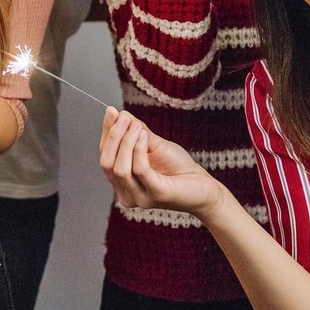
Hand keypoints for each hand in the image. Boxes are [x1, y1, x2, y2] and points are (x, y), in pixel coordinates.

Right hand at [99, 107, 221, 217]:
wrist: (204, 185)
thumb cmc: (178, 166)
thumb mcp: (152, 144)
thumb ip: (134, 132)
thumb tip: (118, 114)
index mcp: (121, 182)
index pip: (105, 155)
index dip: (106, 132)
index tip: (111, 111)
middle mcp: (126, 194)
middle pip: (107, 163)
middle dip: (113, 136)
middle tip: (123, 117)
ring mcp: (140, 197)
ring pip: (120, 167)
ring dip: (126, 141)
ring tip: (136, 126)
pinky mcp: (156, 195)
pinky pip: (139, 169)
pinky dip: (138, 148)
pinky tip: (144, 135)